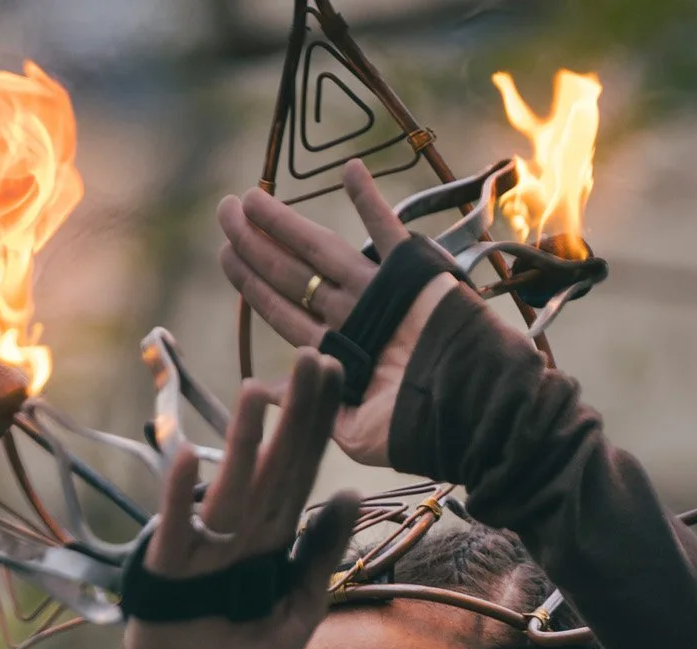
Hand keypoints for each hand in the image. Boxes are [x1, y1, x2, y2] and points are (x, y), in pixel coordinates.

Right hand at [124, 347, 359, 648]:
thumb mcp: (299, 608)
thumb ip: (321, 555)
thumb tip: (349, 496)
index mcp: (274, 538)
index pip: (302, 472)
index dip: (319, 424)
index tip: (338, 371)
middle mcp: (240, 533)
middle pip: (273, 468)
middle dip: (293, 415)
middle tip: (314, 356)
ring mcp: (205, 549)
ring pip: (229, 490)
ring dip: (242, 443)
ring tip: (257, 393)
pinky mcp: (169, 573)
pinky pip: (175, 533)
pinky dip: (178, 499)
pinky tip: (187, 458)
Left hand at [217, 159, 458, 467]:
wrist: (472, 412)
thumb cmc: (415, 429)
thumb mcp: (350, 431)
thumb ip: (308, 404)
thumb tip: (259, 390)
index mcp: (338, 349)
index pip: (284, 309)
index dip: (253, 282)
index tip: (226, 254)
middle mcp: (353, 316)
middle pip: (293, 274)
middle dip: (255, 245)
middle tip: (223, 212)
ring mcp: (380, 293)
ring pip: (321, 252)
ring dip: (285, 224)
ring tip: (249, 198)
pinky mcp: (412, 275)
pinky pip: (388, 231)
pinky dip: (370, 200)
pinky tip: (348, 170)